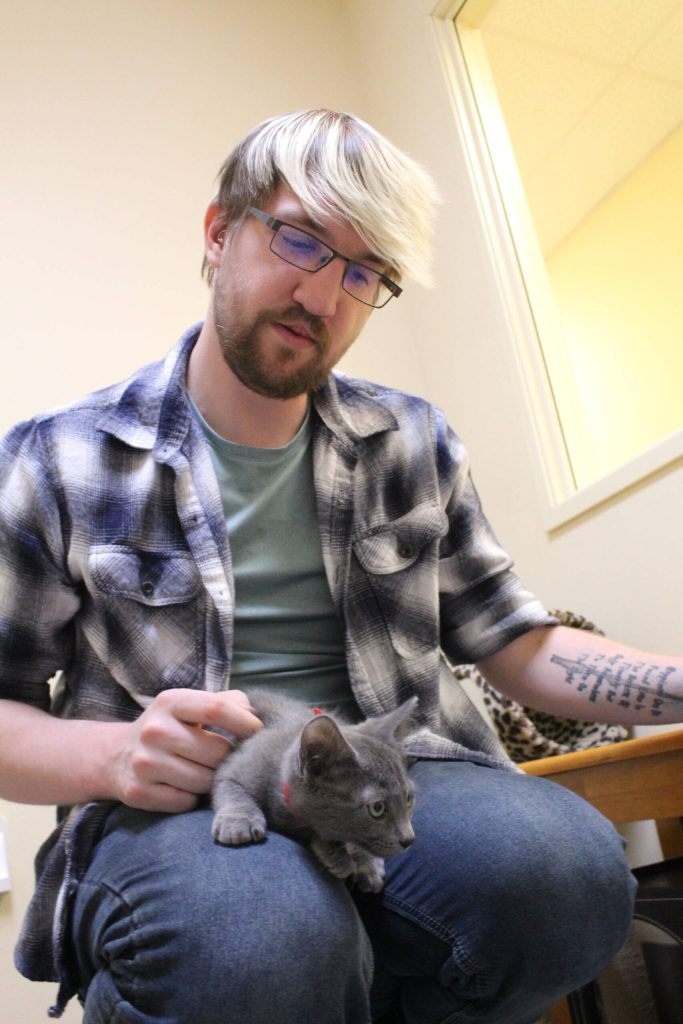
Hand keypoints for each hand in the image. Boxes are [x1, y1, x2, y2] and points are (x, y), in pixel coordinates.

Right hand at [109, 689, 261, 812]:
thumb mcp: (190, 705)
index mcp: (171, 702)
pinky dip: (191, 797)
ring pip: (203, 781)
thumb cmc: (170, 727)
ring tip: (203, 771)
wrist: (116, 755)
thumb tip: (255, 714)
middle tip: (225, 759)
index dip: (244, 722)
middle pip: (216, 752)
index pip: (216, 709)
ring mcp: (144, 762)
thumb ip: (226, 702)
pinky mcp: (138, 792)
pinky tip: (183, 786)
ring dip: (211, 780)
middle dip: (228, 759)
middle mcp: (154, 730)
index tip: (258, 733)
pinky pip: (185, 802)